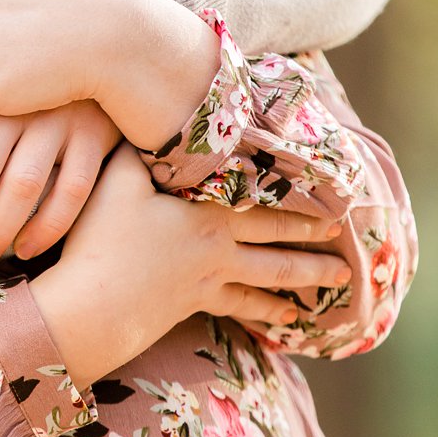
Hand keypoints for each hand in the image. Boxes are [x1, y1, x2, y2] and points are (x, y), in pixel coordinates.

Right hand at [28, 145, 349, 387]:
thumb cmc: (102, 239)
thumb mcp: (119, 179)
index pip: (267, 212)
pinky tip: (281, 320)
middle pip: (276, 253)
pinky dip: (262, 312)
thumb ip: (140, 148)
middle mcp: (217, 251)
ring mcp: (206, 283)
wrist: (90, 306)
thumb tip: (151, 116)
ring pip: (265, 284)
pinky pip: (236, 309)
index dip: (303, 212)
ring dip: (300, 286)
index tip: (336, 213)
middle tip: (346, 262)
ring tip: (331, 289)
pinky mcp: (189, 306)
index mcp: (208, 216)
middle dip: (313, 255)